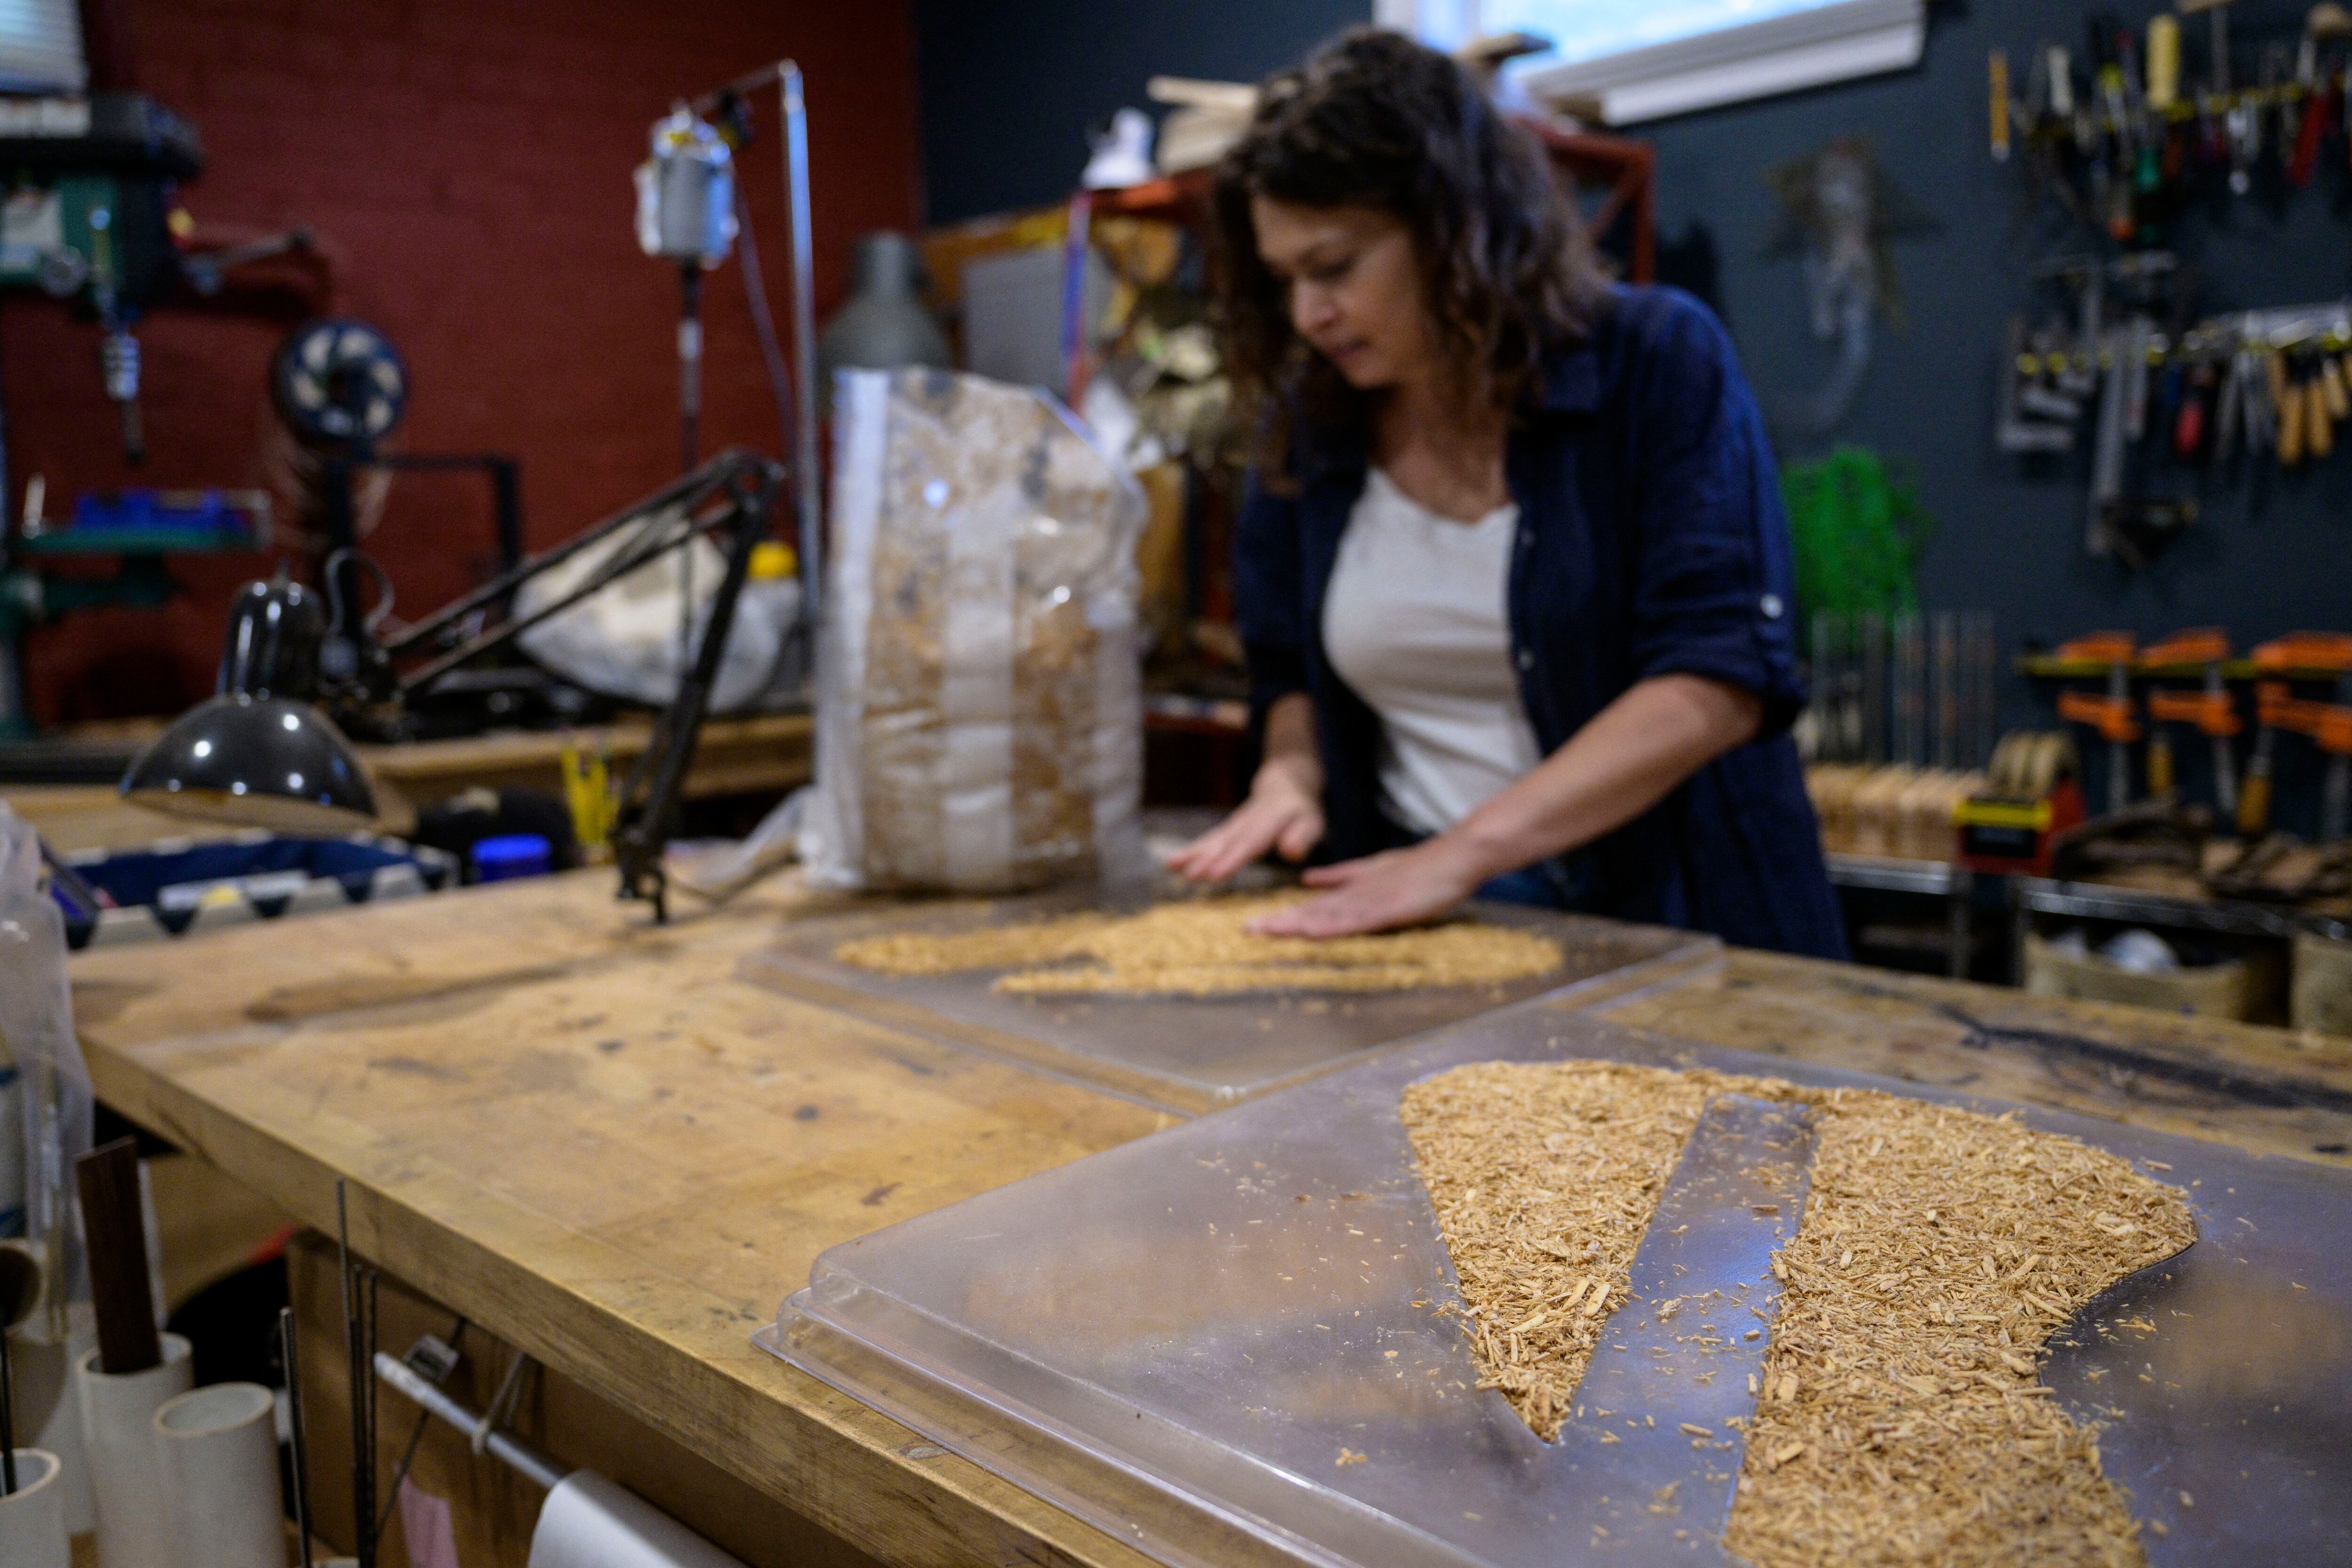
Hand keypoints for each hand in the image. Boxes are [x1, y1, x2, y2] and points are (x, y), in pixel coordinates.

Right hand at [1164, 764, 1324, 882]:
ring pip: (1212, 839)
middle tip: (1191, 875)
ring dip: (1193, 854)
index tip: (1215, 875)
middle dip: (1207, 859)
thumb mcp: (1311, 822)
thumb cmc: (1301, 811)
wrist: (1284, 785)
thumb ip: (1301, 837)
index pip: (1249, 842)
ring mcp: (1234, 824)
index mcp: (1269, 820)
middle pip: (1226, 841)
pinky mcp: (1227, 830)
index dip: (1232, 859)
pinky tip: (1171, 864)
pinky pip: (1208, 840)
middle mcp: (1247, 821)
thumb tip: (1291, 853)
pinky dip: (1190, 851)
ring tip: (1171, 866)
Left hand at [1246, 837, 1488, 937]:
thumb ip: (1339, 877)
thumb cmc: (1417, 868)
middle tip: (1246, 930)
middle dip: (1279, 922)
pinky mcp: (1390, 908)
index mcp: (1351, 890)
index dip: (1282, 917)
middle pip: (1312, 912)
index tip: (1252, 926)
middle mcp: (1355, 896)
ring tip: (1269, 931)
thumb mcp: (1371, 871)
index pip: (1310, 907)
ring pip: (1329, 916)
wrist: (1453, 858)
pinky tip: (1314, 930)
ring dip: (1299, 924)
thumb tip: (1307, 882)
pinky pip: (1358, 920)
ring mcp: (1372, 902)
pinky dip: (1334, 925)